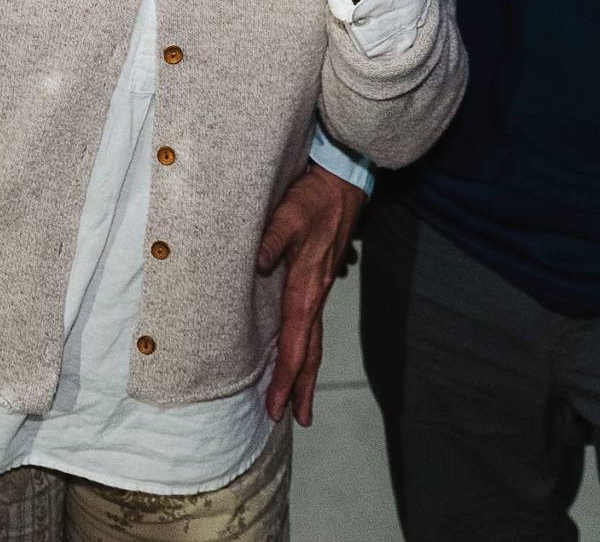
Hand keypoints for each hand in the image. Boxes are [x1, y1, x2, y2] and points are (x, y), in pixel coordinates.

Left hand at [256, 163, 366, 424]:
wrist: (342, 180)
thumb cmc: (315, 197)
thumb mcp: (290, 213)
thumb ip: (272, 238)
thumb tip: (257, 264)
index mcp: (307, 287)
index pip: (296, 343)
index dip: (286, 377)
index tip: (277, 405)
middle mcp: (316, 294)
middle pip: (309, 351)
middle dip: (301, 387)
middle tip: (295, 419)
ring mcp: (319, 288)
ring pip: (312, 340)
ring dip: (305, 372)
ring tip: (299, 400)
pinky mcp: (318, 278)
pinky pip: (311, 323)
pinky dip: (305, 347)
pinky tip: (298, 352)